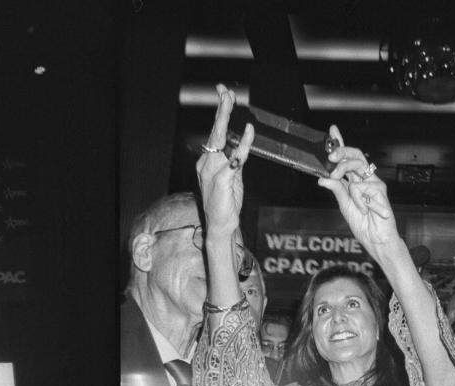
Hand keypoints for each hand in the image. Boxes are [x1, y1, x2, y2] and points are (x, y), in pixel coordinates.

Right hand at [196, 84, 253, 243]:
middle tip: (225, 90)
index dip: (219, 113)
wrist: (221, 225)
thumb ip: (236, 160)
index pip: (214, 133)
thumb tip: (242, 143)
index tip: (224, 94)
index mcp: (207, 162)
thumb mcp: (233, 177)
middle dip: (221, 108)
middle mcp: (206, 164)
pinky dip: (242, 145)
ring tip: (230, 101)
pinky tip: (248, 133)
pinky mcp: (222, 180)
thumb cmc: (226, 203)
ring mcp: (212, 171)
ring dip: (225, 119)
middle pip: (214, 131)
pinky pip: (234, 159)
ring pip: (219, 140)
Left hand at [317, 126, 401, 262]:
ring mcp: (374, 183)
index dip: (341, 143)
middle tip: (331, 155)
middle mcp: (365, 179)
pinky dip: (357, 199)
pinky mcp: (380, 189)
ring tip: (337, 179)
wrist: (376, 238)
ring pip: (357, 166)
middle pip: (355, 155)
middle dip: (342, 151)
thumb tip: (323, 178)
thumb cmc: (363, 223)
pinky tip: (363, 208)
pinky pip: (360, 187)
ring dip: (344, 171)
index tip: (332, 130)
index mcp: (355, 181)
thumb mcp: (344, 205)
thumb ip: (337, 189)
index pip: (348, 158)